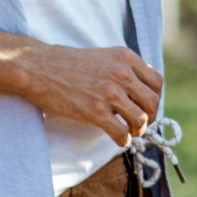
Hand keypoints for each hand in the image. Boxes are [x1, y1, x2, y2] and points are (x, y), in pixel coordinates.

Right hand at [17, 44, 164, 145]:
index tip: (149, 106)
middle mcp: (122, 74)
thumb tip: (139, 90)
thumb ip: (123, 69)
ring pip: (141, 119)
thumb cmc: (68, 64)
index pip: (156, 82)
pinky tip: (119, 140)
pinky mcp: (95, 111)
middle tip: (142, 123)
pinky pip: (121, 132)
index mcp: (126, 59)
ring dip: (139, 130)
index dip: (156, 97)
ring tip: (131, 132)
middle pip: (152, 102)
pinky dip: (123, 140)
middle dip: (151, 116)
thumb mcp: (103, 56)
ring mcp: (109, 93)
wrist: (40, 68)